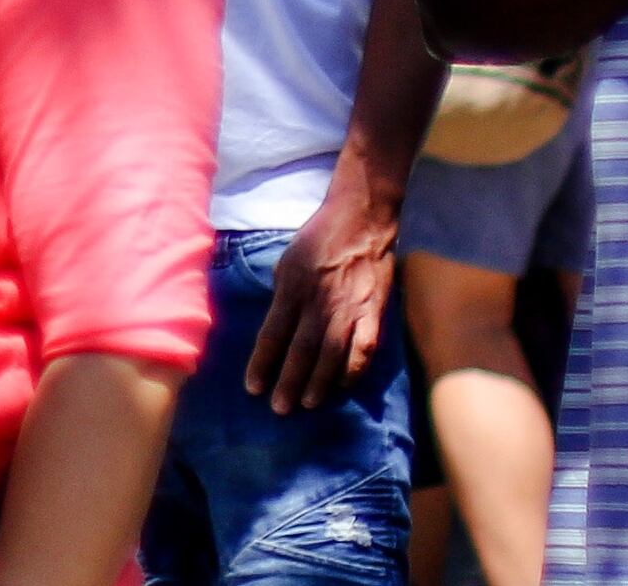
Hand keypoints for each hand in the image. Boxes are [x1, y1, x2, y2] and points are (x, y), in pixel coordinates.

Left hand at [245, 165, 399, 410]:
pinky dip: (354, 368)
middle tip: (280, 409)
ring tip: (308, 403)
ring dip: (320, 383)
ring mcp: (350, 308)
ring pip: (332, 355)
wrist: (361, 219)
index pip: (272, 335)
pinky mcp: (374, 311)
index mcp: (292, 288)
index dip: (261, 364)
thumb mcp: (286, 261)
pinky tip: (343, 384)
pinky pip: (365, 347)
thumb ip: (281, 297)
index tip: (253, 388)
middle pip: (302, 351)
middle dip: (289, 383)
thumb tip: (275, 330)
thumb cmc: (317, 239)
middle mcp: (320, 302)